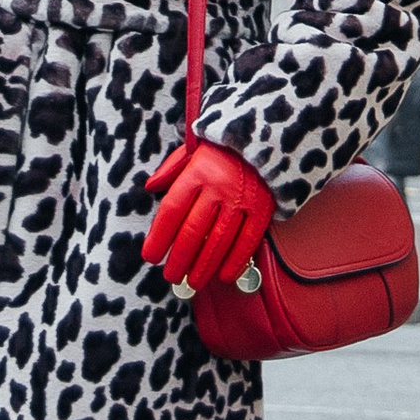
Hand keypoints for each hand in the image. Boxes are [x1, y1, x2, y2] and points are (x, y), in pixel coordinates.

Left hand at [142, 139, 277, 293]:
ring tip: (193, 282)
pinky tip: (224, 276)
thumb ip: (171, 170)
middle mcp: (218, 187)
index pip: (172, 210)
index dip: (159, 236)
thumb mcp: (193, 149)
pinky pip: (247, 241)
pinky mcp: (262, 209)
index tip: (150, 256)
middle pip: (193, 230)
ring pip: (219, 240)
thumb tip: (150, 187)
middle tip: (171, 276)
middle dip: (179, 258)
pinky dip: (236, 261)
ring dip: (204, 266)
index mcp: (197, 172)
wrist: (269, 136)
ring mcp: (242, 200)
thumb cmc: (224, 147)